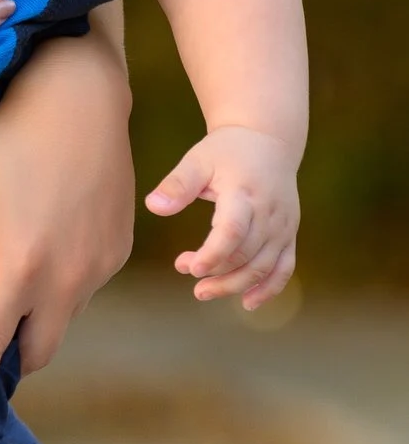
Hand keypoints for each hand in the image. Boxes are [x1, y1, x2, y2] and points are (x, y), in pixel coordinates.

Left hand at [0, 19, 135, 434]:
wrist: (82, 97)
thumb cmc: (5, 134)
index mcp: (17, 268)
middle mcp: (65, 280)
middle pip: (33, 352)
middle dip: (6, 362)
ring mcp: (98, 269)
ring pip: (62, 322)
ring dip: (34, 324)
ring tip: (5, 315)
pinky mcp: (119, 253)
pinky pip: (84, 291)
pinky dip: (60, 291)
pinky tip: (41, 264)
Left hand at [145, 124, 298, 308]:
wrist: (268, 140)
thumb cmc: (226, 151)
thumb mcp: (198, 160)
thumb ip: (177, 184)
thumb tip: (153, 206)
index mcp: (245, 193)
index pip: (233, 231)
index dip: (212, 254)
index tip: (189, 267)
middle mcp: (269, 213)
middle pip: (247, 255)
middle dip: (216, 272)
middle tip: (184, 270)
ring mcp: (283, 226)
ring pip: (264, 266)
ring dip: (235, 285)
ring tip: (202, 292)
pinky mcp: (290, 233)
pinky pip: (284, 267)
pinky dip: (269, 288)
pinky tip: (248, 303)